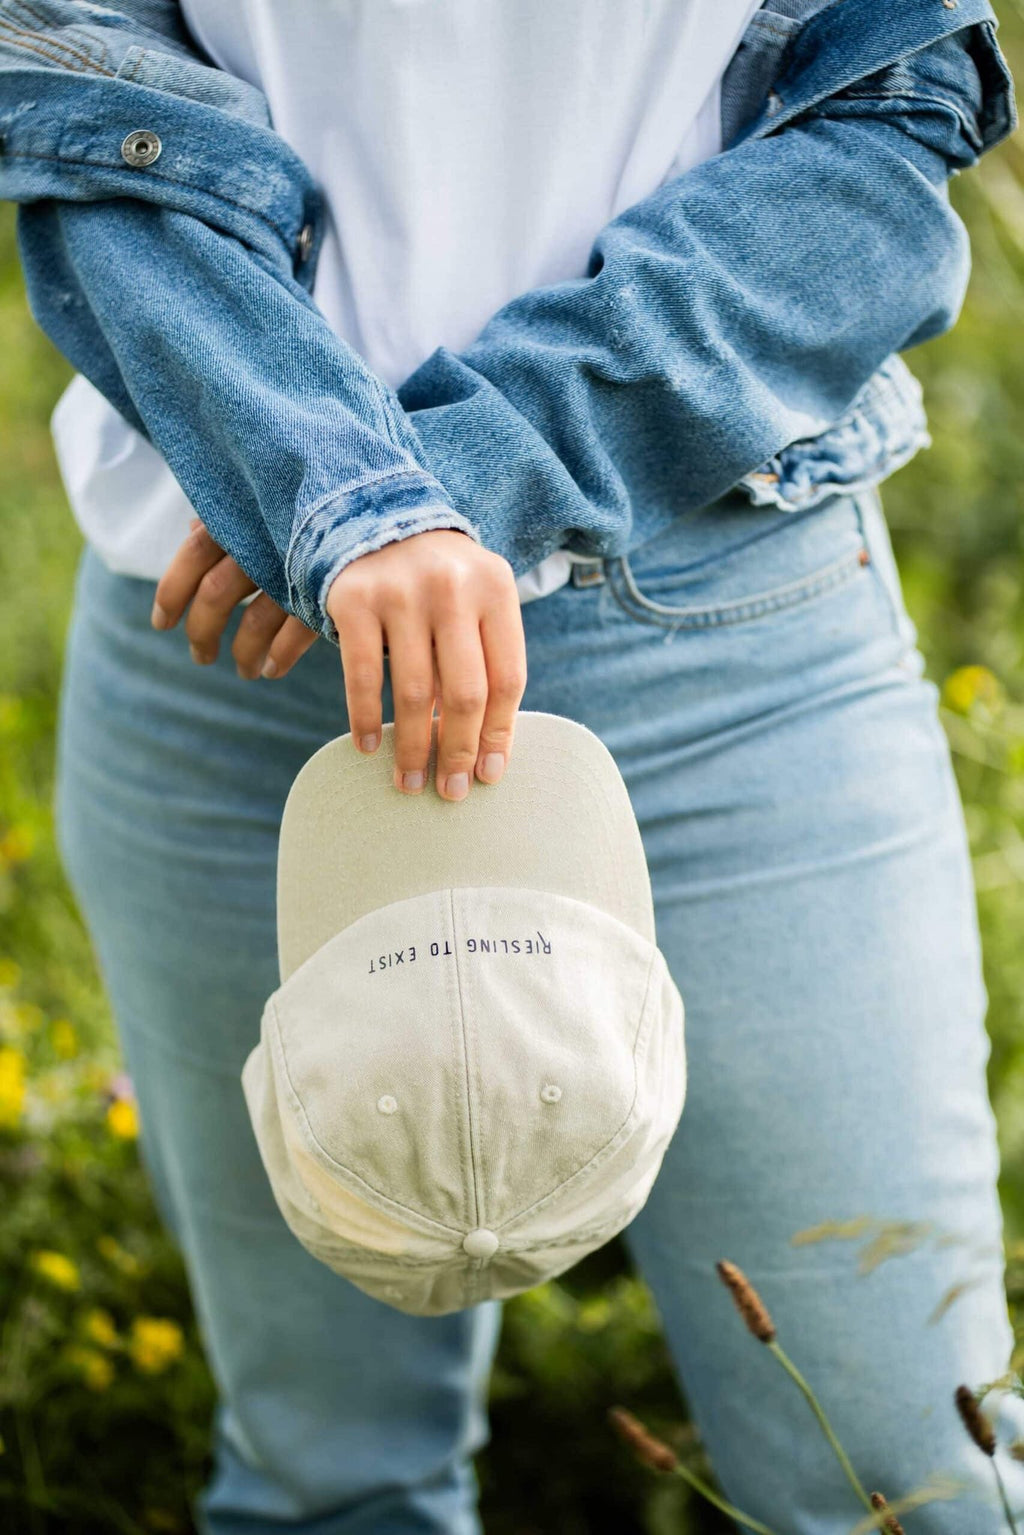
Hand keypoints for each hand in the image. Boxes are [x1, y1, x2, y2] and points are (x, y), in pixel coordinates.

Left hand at [150, 517, 317, 677]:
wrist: (384, 509)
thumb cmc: (319, 503)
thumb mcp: (269, 504)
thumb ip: (233, 518)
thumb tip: (192, 528)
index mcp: (244, 517)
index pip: (191, 554)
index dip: (170, 592)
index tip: (161, 623)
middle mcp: (264, 542)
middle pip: (216, 594)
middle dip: (202, 633)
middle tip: (201, 657)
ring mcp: (295, 569)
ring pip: (254, 622)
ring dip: (243, 653)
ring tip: (244, 672)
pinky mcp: (327, 592)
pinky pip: (294, 635)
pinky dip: (280, 656)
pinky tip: (273, 669)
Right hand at [326, 528, 526, 801]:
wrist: (372, 511)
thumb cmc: (438, 578)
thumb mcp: (475, 600)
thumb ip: (486, 658)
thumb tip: (485, 750)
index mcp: (497, 588)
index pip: (508, 678)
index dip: (500, 733)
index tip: (490, 775)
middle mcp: (453, 587)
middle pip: (466, 692)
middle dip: (459, 752)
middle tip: (451, 792)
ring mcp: (401, 591)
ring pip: (416, 692)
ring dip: (413, 748)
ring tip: (410, 782)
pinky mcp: (354, 598)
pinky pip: (364, 675)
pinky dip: (365, 718)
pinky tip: (368, 747)